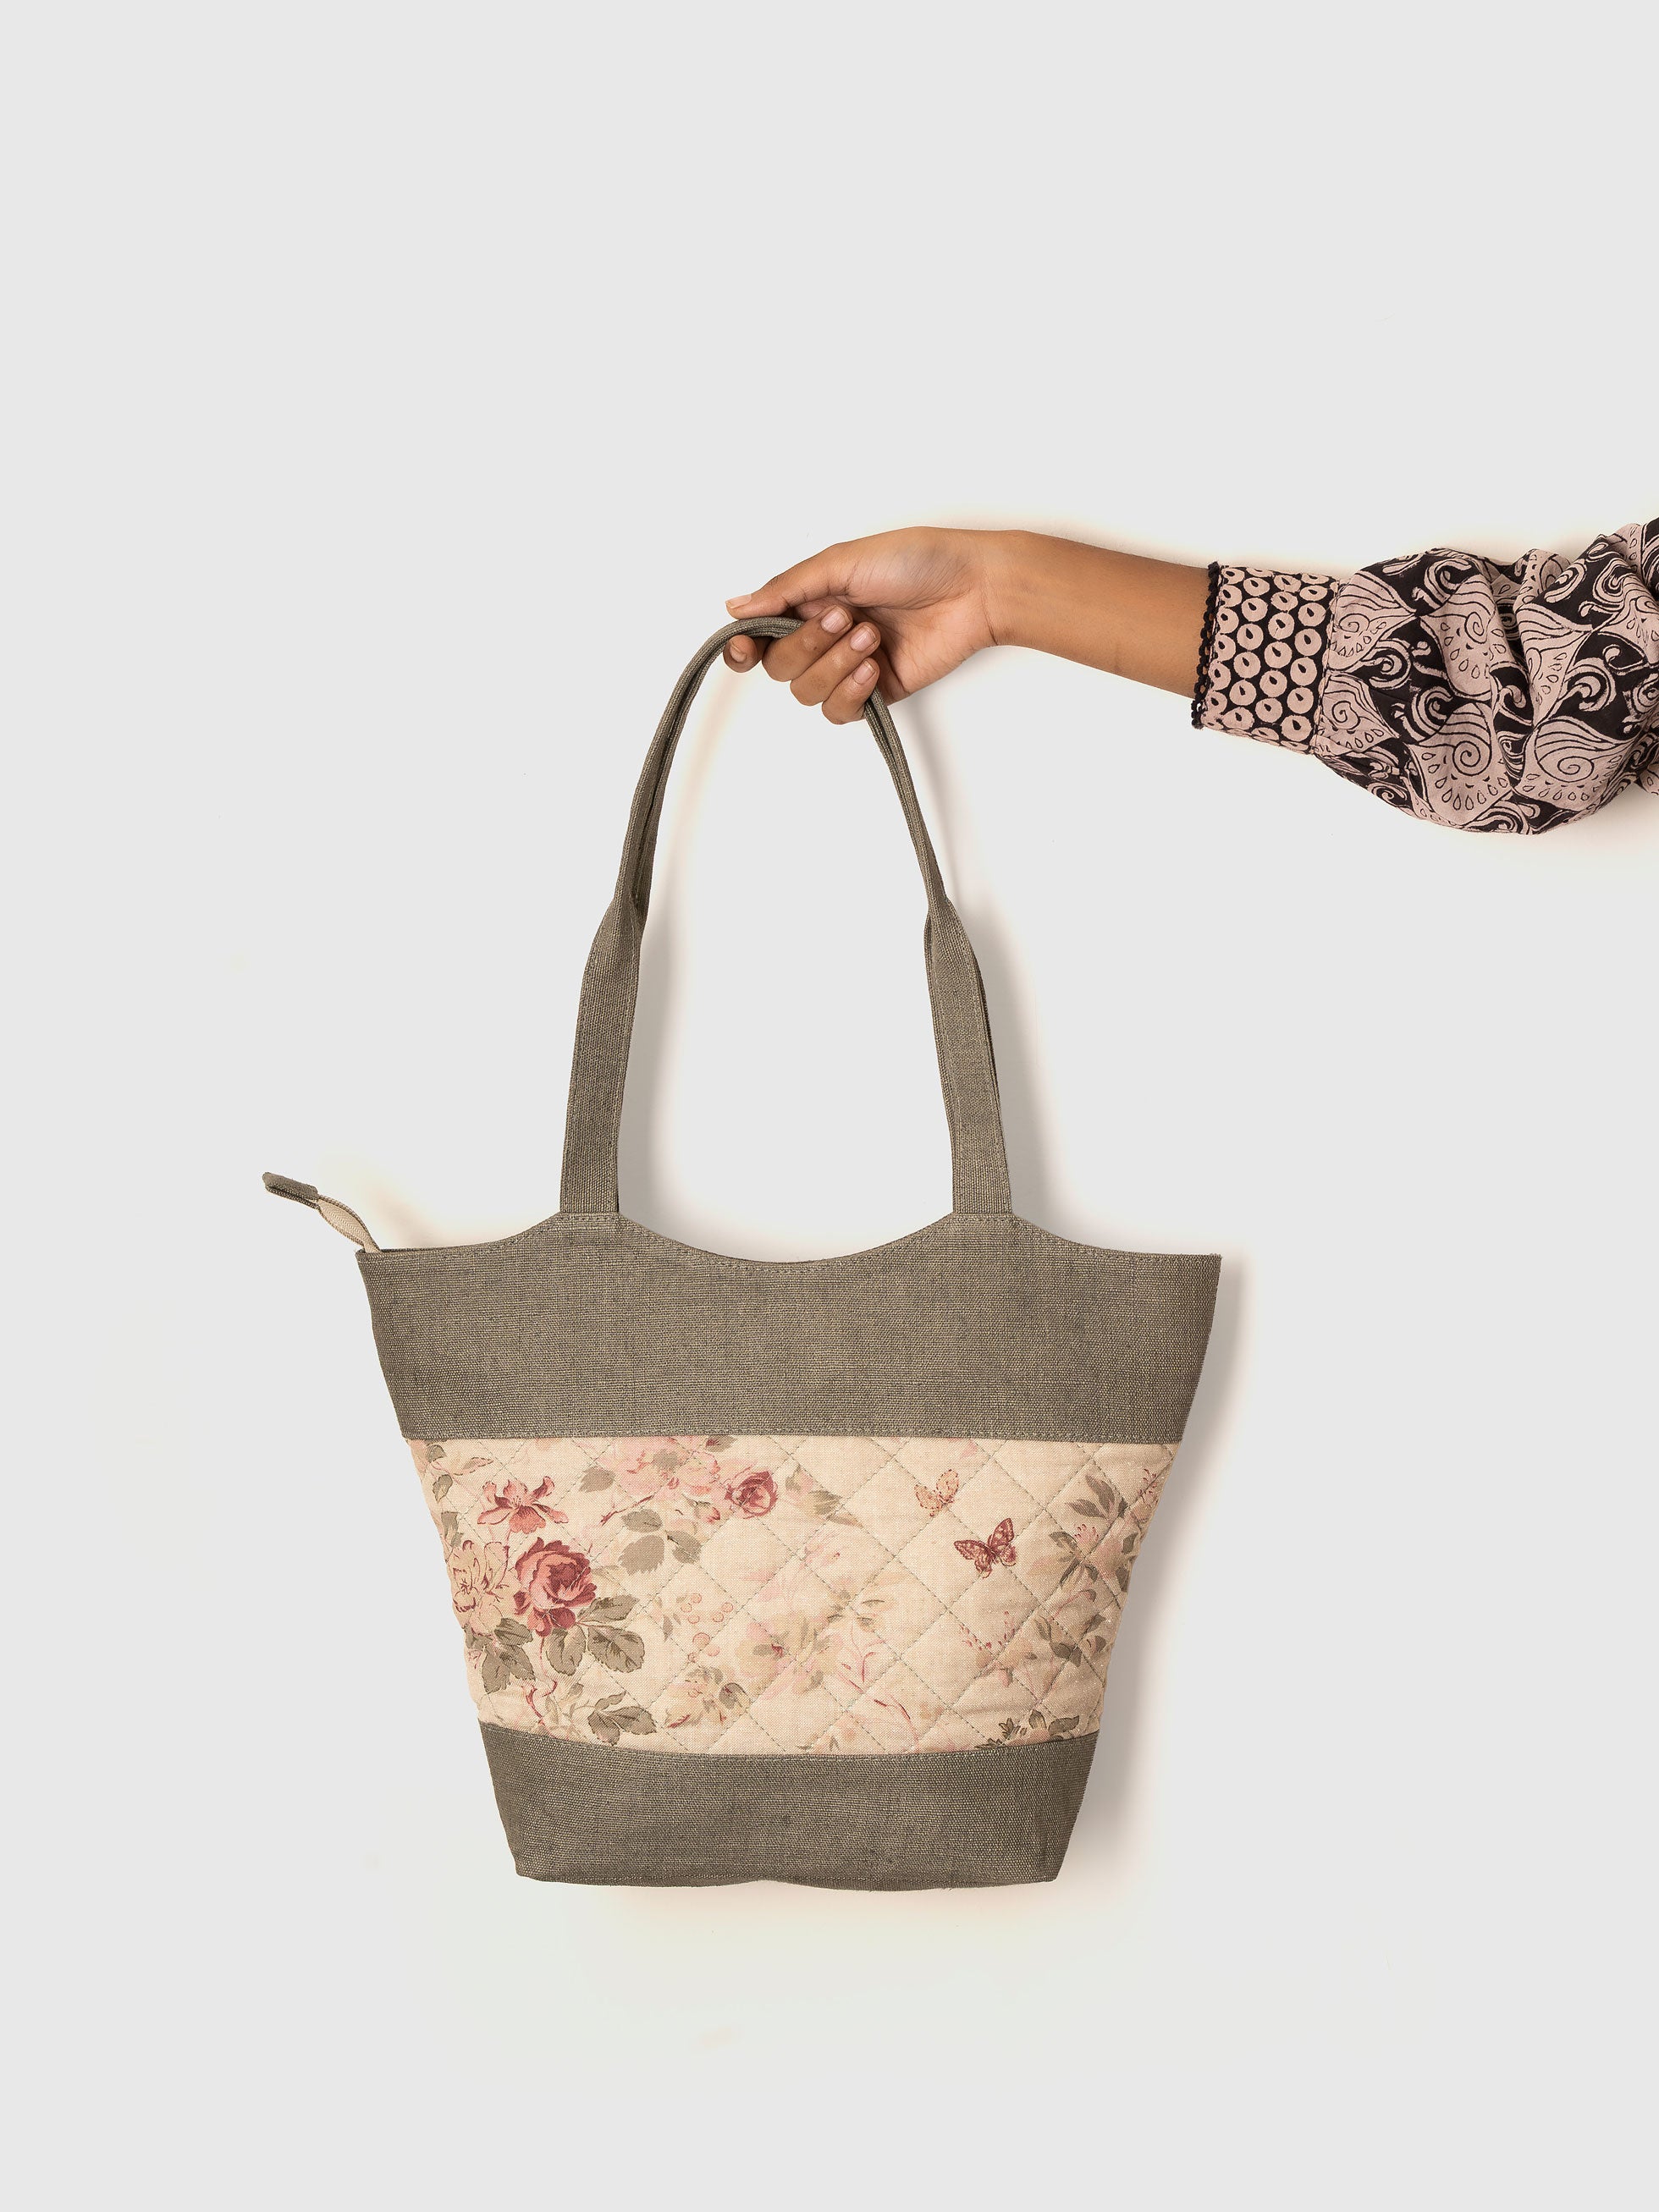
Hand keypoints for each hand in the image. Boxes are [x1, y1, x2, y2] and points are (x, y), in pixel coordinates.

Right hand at [721, 527, 1001, 722]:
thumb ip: (787, 589)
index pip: (760, 633)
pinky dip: (850, 691)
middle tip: (845, 619)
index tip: (743, 648)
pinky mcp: (876, 691)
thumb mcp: (842, 562)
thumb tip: (736, 607)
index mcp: (812, 598)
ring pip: (806, 692)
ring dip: (835, 665)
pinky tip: (874, 668)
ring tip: (872, 636)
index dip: (743, 646)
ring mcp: (849, 665)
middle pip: (779, 665)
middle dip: (807, 646)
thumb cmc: (918, 561)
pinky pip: (839, 711)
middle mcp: (825, 634)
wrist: (972, 589)